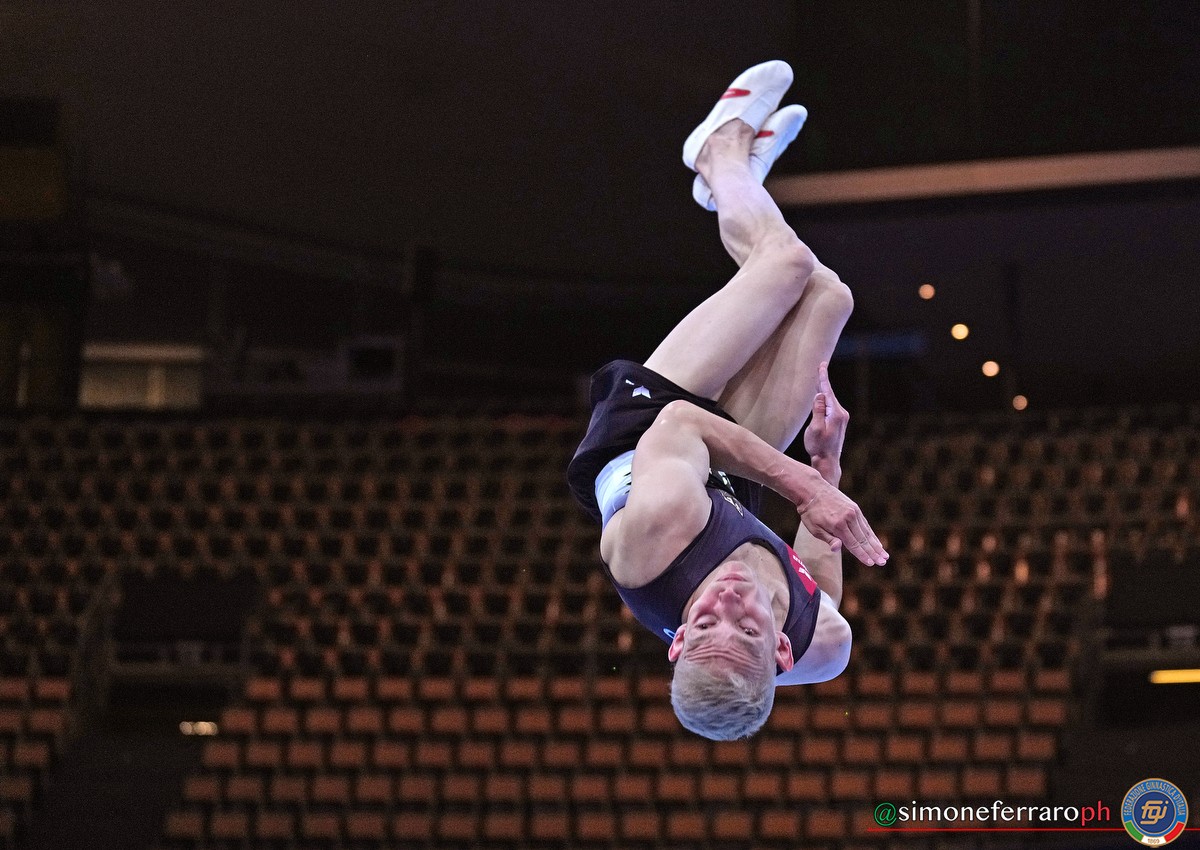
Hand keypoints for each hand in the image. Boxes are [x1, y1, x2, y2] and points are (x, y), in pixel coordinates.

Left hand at [797, 481, 887, 565]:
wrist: (812, 489)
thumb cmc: (810, 512)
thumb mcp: (814, 528)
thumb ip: (828, 539)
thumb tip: (837, 549)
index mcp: (838, 525)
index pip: (853, 544)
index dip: (862, 555)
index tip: (871, 564)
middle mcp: (848, 518)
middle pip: (863, 539)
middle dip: (874, 553)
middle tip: (883, 563)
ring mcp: (853, 511)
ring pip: (867, 532)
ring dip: (876, 545)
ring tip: (884, 555)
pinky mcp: (855, 507)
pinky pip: (865, 524)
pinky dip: (871, 534)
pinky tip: (877, 542)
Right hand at [803, 362, 846, 483]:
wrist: (827, 461)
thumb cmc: (818, 446)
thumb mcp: (814, 428)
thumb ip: (818, 410)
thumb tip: (820, 394)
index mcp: (836, 414)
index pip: (827, 391)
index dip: (823, 378)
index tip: (822, 365)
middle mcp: (841, 413)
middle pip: (830, 393)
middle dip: (824, 380)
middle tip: (821, 365)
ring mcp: (841, 418)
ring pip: (830, 400)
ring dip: (823, 389)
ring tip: (819, 377)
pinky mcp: (839, 422)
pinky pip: (830, 406)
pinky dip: (825, 398)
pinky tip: (821, 395)